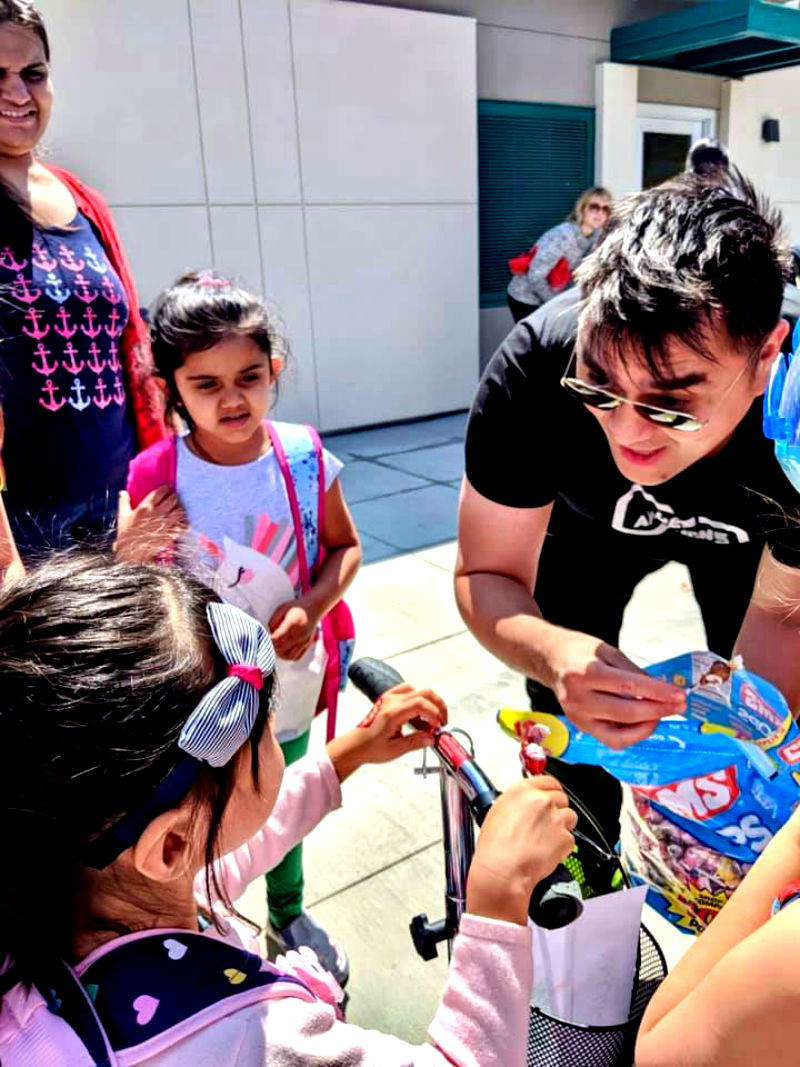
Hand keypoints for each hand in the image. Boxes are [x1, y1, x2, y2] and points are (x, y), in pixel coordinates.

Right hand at [113, 488, 184, 562]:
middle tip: (173, 499)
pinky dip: (184, 523)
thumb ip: (124, 502)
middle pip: (173, 499)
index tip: (166, 490)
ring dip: (180, 509)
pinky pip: (182, 525)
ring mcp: (165, 523)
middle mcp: (157, 513)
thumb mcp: (123, 515)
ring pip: (180, 511)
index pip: (161, 492)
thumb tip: (123, 491)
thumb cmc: (126, 533)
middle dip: (174, 498)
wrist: (131, 552)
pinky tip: (181, 523)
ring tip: (177, 510)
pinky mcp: (170, 533)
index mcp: (145, 507)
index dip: (166, 489)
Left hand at [269, 599, 320, 660]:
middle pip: (281, 649)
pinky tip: (287, 648)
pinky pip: (296, 657)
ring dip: (281, 653)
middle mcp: (299, 634)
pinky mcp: (307, 644)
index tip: (270, 634)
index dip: (270, 638)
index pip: (276, 639)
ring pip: (288, 656)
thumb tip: (271, 634)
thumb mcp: (281, 609)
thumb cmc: (296, 607)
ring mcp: (304, 641)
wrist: (314, 607)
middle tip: (274, 639)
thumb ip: (273, 621)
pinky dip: (289, 655)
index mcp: (292, 624)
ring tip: (279, 645)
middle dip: (274, 646)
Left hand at [327, 683, 447, 780]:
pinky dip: (419, 699)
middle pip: (423, 692)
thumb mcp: (394, 749)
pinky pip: (409, 691)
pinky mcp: (390, 698)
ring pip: (418, 690)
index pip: (420, 704)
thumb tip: (431, 737)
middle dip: (437, 706)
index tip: (438, 726)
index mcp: (392, 713)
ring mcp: (390, 697)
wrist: (356, 744)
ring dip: (429, 703)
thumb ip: (415, 742)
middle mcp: (391, 701)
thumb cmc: (371, 747)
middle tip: (441, 721)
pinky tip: (421, 714)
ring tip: (431, 722)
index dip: (434, 713)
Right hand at [467, 777, 576, 925]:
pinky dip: (562, 847)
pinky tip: (546, 852)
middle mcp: (541, 801)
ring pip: (570, 817)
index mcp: (522, 791)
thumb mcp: (498, 812)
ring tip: (546, 840)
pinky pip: (570, 839)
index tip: (551, 797)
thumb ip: (518, 802)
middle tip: (547, 824)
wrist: (502, 870)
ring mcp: (555, 818)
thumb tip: (527, 804)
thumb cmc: (495, 847)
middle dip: (557, 810)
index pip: (548, 780)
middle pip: (562, 798)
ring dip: (562, 827)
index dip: (551, 790)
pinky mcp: (565, 838)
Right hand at [543, 631, 684, 748]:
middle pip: (627, 713)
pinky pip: (612, 740)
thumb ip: (634, 672)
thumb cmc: (579, 651)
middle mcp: (578, 698)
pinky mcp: (581, 727)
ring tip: (661, 713)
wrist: (549, 659)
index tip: (679, 695)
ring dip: (647, 726)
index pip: (629, 687)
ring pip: (620, 734)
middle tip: (679, 705)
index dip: (658, 693)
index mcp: (586, 672)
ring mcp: (578, 717)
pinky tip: (643, 722)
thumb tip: (662, 691)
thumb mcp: (607, 651)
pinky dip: (632, 734)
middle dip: (658, 711)